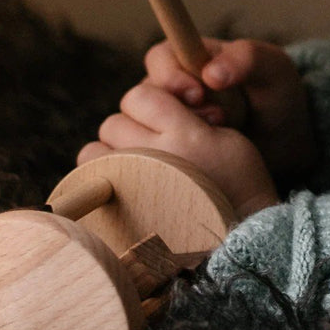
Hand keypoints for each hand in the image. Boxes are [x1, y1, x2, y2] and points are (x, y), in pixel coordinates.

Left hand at [77, 82, 279, 221]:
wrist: (239, 233)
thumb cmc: (238, 180)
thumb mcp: (226, 136)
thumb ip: (187, 115)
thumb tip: (153, 104)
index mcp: (183, 135)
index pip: (139, 96)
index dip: (150, 102)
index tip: (166, 117)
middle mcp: (153, 156)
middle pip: (114, 122)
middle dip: (131, 128)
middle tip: (154, 144)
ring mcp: (132, 184)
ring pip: (93, 150)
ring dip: (110, 152)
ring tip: (134, 163)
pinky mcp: (121, 208)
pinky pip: (90, 180)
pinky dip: (99, 177)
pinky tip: (121, 182)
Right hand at [142, 38, 315, 183]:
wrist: (284, 143)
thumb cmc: (277, 96)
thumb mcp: (272, 69)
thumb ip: (246, 59)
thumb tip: (210, 74)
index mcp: (188, 57)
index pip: (159, 59)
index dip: (169, 76)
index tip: (197, 94)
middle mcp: (171, 88)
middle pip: (144, 94)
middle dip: (176, 109)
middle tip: (216, 120)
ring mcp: (168, 120)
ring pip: (147, 125)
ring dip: (178, 134)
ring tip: (217, 137)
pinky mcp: (170, 149)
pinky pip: (154, 152)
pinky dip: (173, 156)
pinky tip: (203, 159)